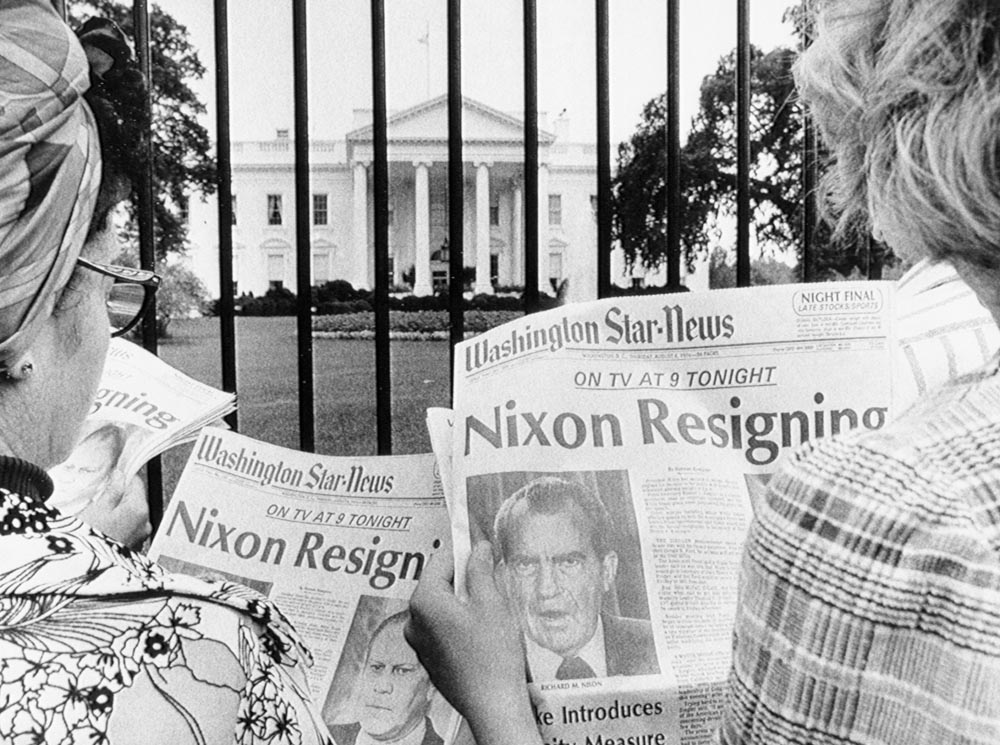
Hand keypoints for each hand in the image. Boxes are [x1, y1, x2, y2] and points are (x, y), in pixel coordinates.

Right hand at [79, 471, 150, 548]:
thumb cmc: (89, 539)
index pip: (137, 483)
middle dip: (119, 495)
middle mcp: (145, 523)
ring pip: (131, 514)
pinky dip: (118, 525)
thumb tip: (120, 475)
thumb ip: (112, 490)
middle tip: (99, 498)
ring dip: (118, 511)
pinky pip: (128, 529)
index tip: (110, 476)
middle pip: (135, 499)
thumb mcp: (97, 509)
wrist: (85, 568)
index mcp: (139, 509)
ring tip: (97, 515)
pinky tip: (102, 529)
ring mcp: (140, 537)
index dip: (122, 477)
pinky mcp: (133, 548)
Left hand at [406, 541, 541, 744]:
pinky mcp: (430, 660)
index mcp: (424, 601)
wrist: (492, 705)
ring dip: (462, 602)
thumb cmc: (492, 655)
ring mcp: (419, 643)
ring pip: (440, 608)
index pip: (440, 561)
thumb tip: (477, 549)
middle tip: (490, 583)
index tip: (479, 549)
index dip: (462, 552)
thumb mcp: (491, 603)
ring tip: (489, 612)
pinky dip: (458, 624)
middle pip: (438, 584)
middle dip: (463, 579)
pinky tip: (481, 634)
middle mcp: (414, 621)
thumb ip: (480, 571)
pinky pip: (441, 630)